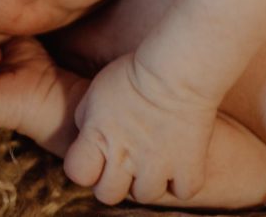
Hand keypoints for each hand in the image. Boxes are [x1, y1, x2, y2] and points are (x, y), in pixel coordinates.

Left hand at [63, 52, 216, 204]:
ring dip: (148, 180)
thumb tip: (85, 137)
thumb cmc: (135, 72)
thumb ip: (85, 119)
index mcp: (98, 137)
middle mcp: (124, 158)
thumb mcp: (97, 90)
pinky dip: (183, 180)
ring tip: (154, 158)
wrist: (178, 69)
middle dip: (114, 181)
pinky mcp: (188, 166)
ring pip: (145, 196)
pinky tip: (180, 161)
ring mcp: (156, 165)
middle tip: (126, 161)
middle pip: (108, 195)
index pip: (77, 173)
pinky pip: (183, 191)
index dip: (85, 166)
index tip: (96, 155)